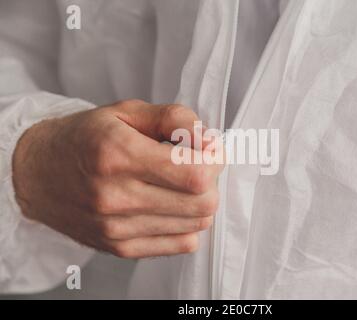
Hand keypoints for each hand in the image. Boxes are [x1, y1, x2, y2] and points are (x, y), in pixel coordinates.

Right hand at [12, 100, 223, 258]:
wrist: (39, 173)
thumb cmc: (86, 138)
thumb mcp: (127, 112)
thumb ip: (175, 119)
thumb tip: (211, 142)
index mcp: (118, 155)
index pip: (195, 173)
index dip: (214, 159)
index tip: (209, 149)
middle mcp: (116, 196)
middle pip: (202, 203)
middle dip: (211, 180)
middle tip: (197, 164)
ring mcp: (117, 228)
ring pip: (196, 224)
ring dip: (200, 201)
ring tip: (180, 184)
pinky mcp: (120, 247)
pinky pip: (182, 244)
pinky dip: (188, 224)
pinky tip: (172, 205)